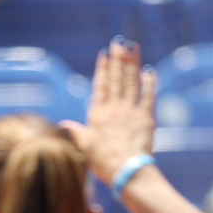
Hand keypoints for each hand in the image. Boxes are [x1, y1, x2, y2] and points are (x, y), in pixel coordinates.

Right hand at [58, 38, 155, 185]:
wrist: (125, 170)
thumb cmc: (102, 162)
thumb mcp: (82, 147)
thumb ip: (74, 132)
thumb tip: (63, 124)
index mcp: (98, 114)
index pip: (100, 86)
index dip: (102, 69)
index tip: (104, 54)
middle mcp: (114, 108)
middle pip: (116, 79)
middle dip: (117, 59)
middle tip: (119, 43)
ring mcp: (131, 111)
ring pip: (131, 82)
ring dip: (132, 64)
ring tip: (132, 49)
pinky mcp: (145, 117)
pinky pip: (148, 95)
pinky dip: (149, 82)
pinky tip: (149, 71)